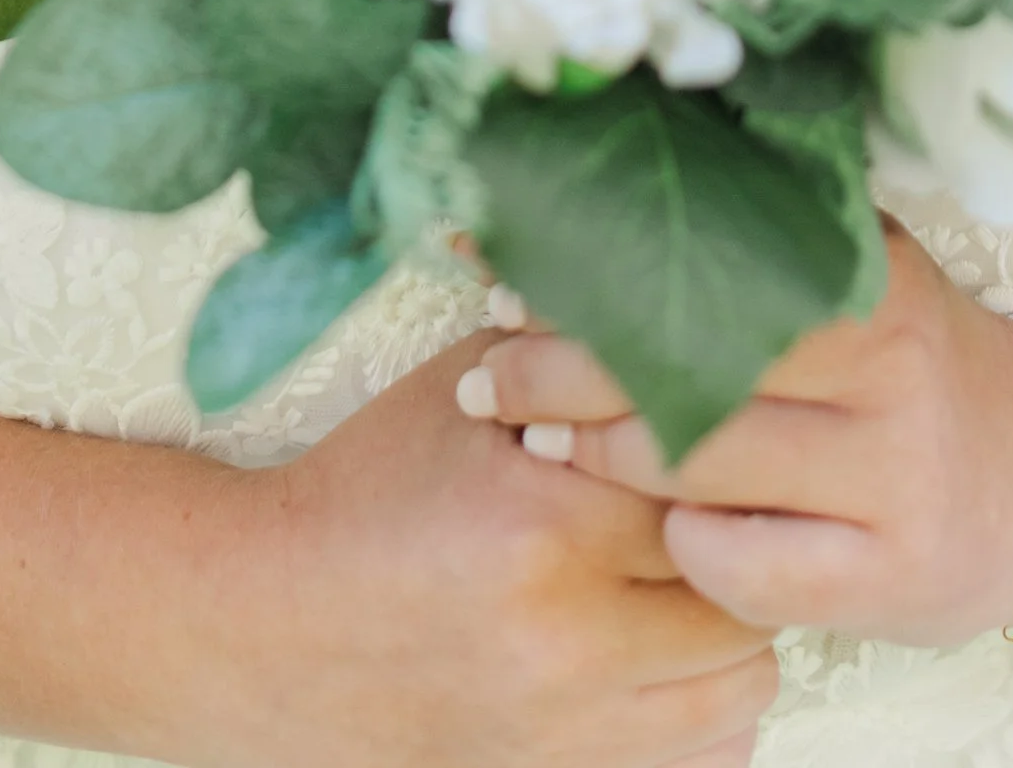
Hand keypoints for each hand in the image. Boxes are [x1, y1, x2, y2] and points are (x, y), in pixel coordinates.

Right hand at [246, 335, 780, 767]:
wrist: (269, 622)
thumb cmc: (368, 487)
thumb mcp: (461, 389)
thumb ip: (572, 342)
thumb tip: (668, 290)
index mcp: (543, 522)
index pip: (710, 478)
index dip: (725, 445)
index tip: (723, 422)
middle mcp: (566, 637)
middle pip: (742, 585)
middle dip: (740, 532)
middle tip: (714, 493)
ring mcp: (567, 726)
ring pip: (744, 681)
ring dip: (734, 621)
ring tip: (691, 570)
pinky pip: (706, 752)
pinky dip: (710, 703)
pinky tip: (671, 645)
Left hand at [454, 229, 1012, 651]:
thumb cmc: (911, 362)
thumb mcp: (861, 274)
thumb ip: (758, 229)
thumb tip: (598, 179)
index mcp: (872, 275)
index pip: (704, 259)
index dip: (589, 270)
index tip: (504, 267)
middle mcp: (890, 369)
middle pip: (688, 361)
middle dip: (564, 368)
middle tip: (490, 371)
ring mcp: (894, 479)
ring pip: (703, 464)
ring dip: (598, 453)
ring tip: (532, 439)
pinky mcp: (889, 579)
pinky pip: (745, 566)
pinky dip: (685, 546)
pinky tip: (659, 527)